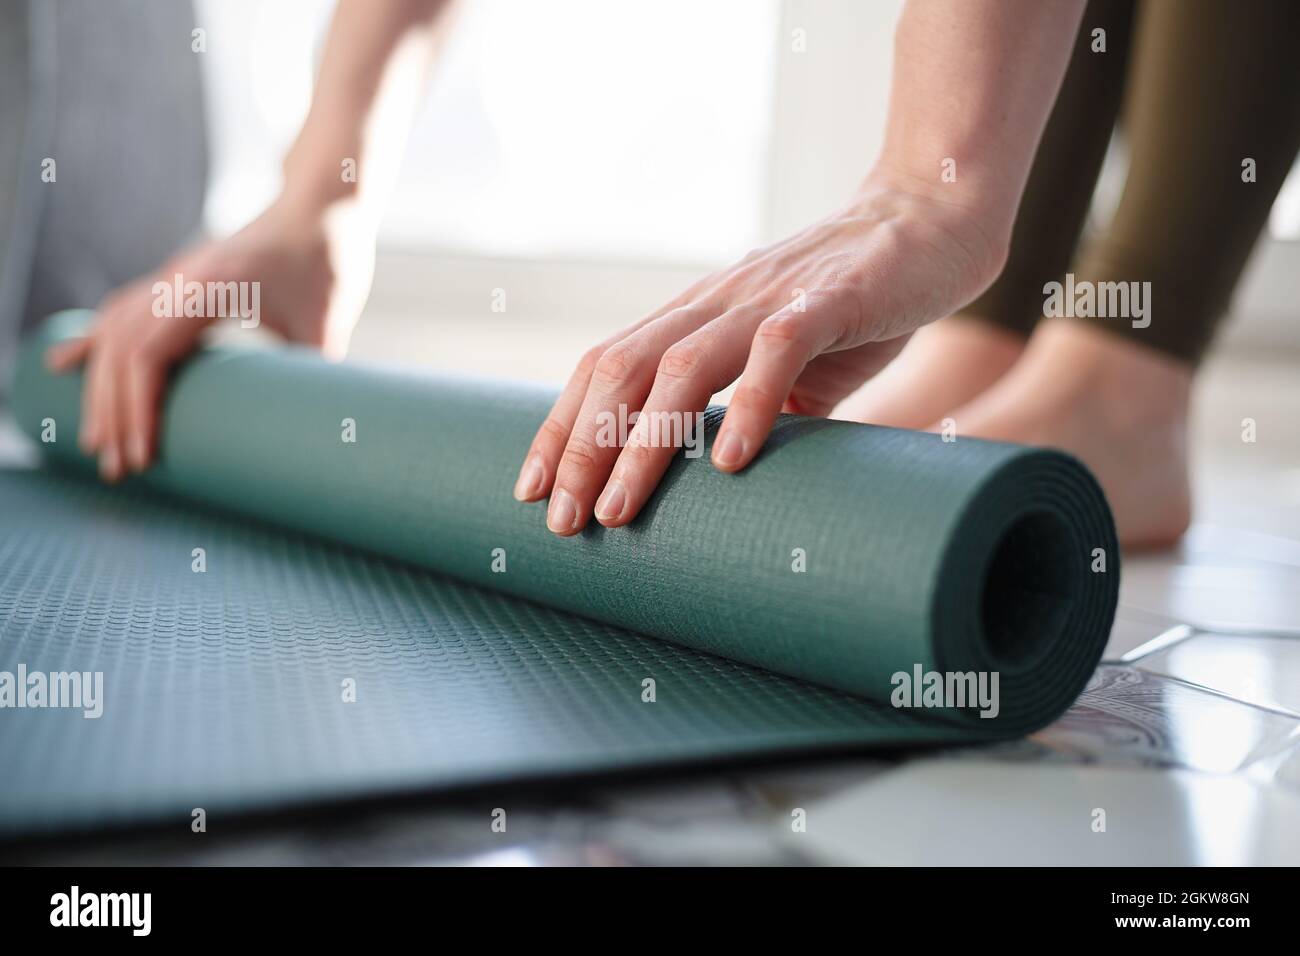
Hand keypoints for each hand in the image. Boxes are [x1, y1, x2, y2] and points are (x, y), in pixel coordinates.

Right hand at [44, 195, 375, 480]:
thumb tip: (322, 434)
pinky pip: (120, 311)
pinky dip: (93, 341)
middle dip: (113, 414)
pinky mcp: (176, 279)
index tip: (145, 455)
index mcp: (211, 288)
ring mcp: (173, 277)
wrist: (321, 206)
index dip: (140, 408)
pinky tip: (66, 365)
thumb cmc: (329, 262)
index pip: (151, 353)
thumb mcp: (328, 323)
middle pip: (122, 352)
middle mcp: (180, 280)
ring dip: (101, 390)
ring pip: (114, 335)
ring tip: (94, 441)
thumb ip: (316, 374)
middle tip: (115, 469)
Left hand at [514, 177, 1006, 534]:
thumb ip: (760, 408)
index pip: (607, 367)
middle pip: (622, 371)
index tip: (533, 489)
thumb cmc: (859, 299)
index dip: (563, 426)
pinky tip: (733, 463)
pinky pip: (778, 351)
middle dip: (582, 448)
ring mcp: (768, 297)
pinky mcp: (830, 299)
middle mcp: (716, 302)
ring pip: (682, 366)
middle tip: (562, 520)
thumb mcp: (795, 365)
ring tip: (619, 509)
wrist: (933, 218)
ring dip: (643, 442)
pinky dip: (749, 405)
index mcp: (698, 316)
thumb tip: (737, 473)